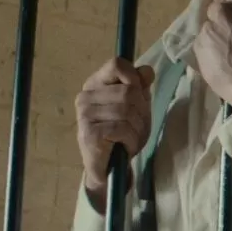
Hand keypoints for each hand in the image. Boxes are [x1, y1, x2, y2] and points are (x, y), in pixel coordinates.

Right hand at [75, 58, 156, 211]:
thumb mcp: (137, 107)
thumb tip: (146, 71)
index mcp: (96, 83)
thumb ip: (141, 87)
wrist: (107, 167)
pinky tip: (126, 146)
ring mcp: (85, 114)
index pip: (117, 64)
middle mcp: (86, 95)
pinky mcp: (89, 133)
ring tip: (131, 138)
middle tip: (137, 126)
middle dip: (142, 111)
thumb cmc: (121, 133)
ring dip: (138, 128)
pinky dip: (132, 140)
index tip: (139, 95)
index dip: (135, 78)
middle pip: (129, 91)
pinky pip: (122, 128)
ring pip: (128, 110)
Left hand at [193, 0, 231, 109]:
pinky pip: (202, 44)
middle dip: (222, 18)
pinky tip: (222, 63)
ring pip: (208, 27)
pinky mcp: (198, 47)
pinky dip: (210, 51)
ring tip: (229, 54)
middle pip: (215, 6)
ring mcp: (207, 29)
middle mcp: (222, 11)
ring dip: (216, 36)